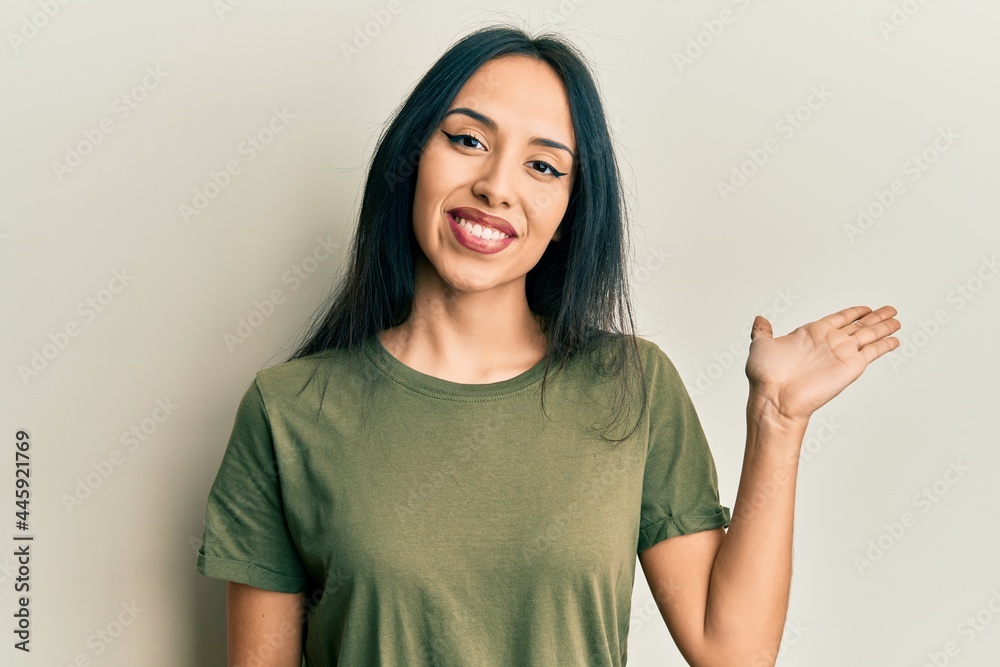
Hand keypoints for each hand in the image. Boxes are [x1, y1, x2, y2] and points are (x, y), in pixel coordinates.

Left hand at [744, 305, 900, 425]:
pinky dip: (885, 345)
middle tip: (890, 309)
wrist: (775, 398)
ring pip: (868, 335)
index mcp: (811, 333)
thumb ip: (762, 331)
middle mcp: (829, 342)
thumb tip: (759, 319)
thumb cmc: (765, 375)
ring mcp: (841, 354)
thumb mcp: (760, 345)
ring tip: (896, 320)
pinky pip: (873, 352)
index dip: (853, 313)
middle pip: (858, 325)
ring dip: (883, 327)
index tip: (866, 308)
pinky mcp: (851, 366)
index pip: (838, 319)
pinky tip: (895, 340)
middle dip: (875, 317)